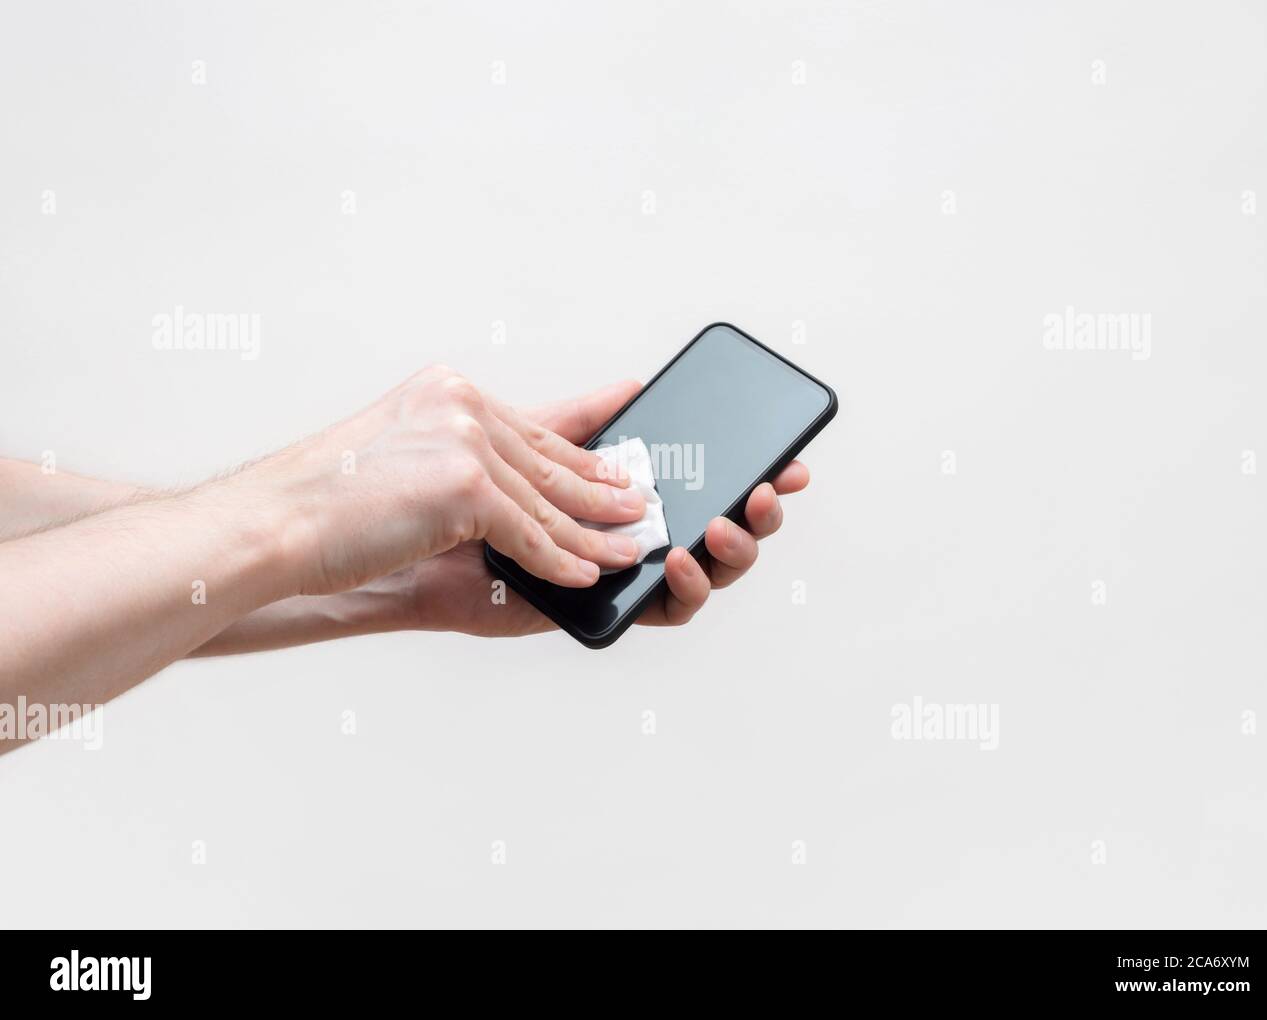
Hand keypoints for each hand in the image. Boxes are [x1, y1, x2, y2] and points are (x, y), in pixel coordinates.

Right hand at [242, 366, 648, 595]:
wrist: (273, 524)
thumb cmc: (324, 504)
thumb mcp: (400, 461)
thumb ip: (458, 461)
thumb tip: (507, 491)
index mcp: (449, 393)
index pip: (534, 421)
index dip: (585, 434)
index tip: (627, 417)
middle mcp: (461, 405)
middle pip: (552, 458)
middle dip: (601, 488)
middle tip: (641, 503)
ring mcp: (464, 441)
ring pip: (548, 499)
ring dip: (595, 531)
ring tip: (631, 545)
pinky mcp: (464, 486)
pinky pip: (528, 534)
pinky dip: (560, 560)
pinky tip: (587, 574)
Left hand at [382, 380, 810, 636]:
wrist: (412, 545)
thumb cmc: (466, 500)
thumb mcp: (531, 446)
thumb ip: (585, 425)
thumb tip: (634, 385)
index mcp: (633, 502)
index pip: (711, 488)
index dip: (757, 477)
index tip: (791, 460)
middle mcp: (638, 540)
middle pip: (725, 531)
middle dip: (758, 512)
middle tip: (768, 488)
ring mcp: (626, 575)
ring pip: (709, 572)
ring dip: (731, 549)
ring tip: (723, 522)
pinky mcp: (606, 608)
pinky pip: (665, 608)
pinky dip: (684, 586)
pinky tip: (676, 556)